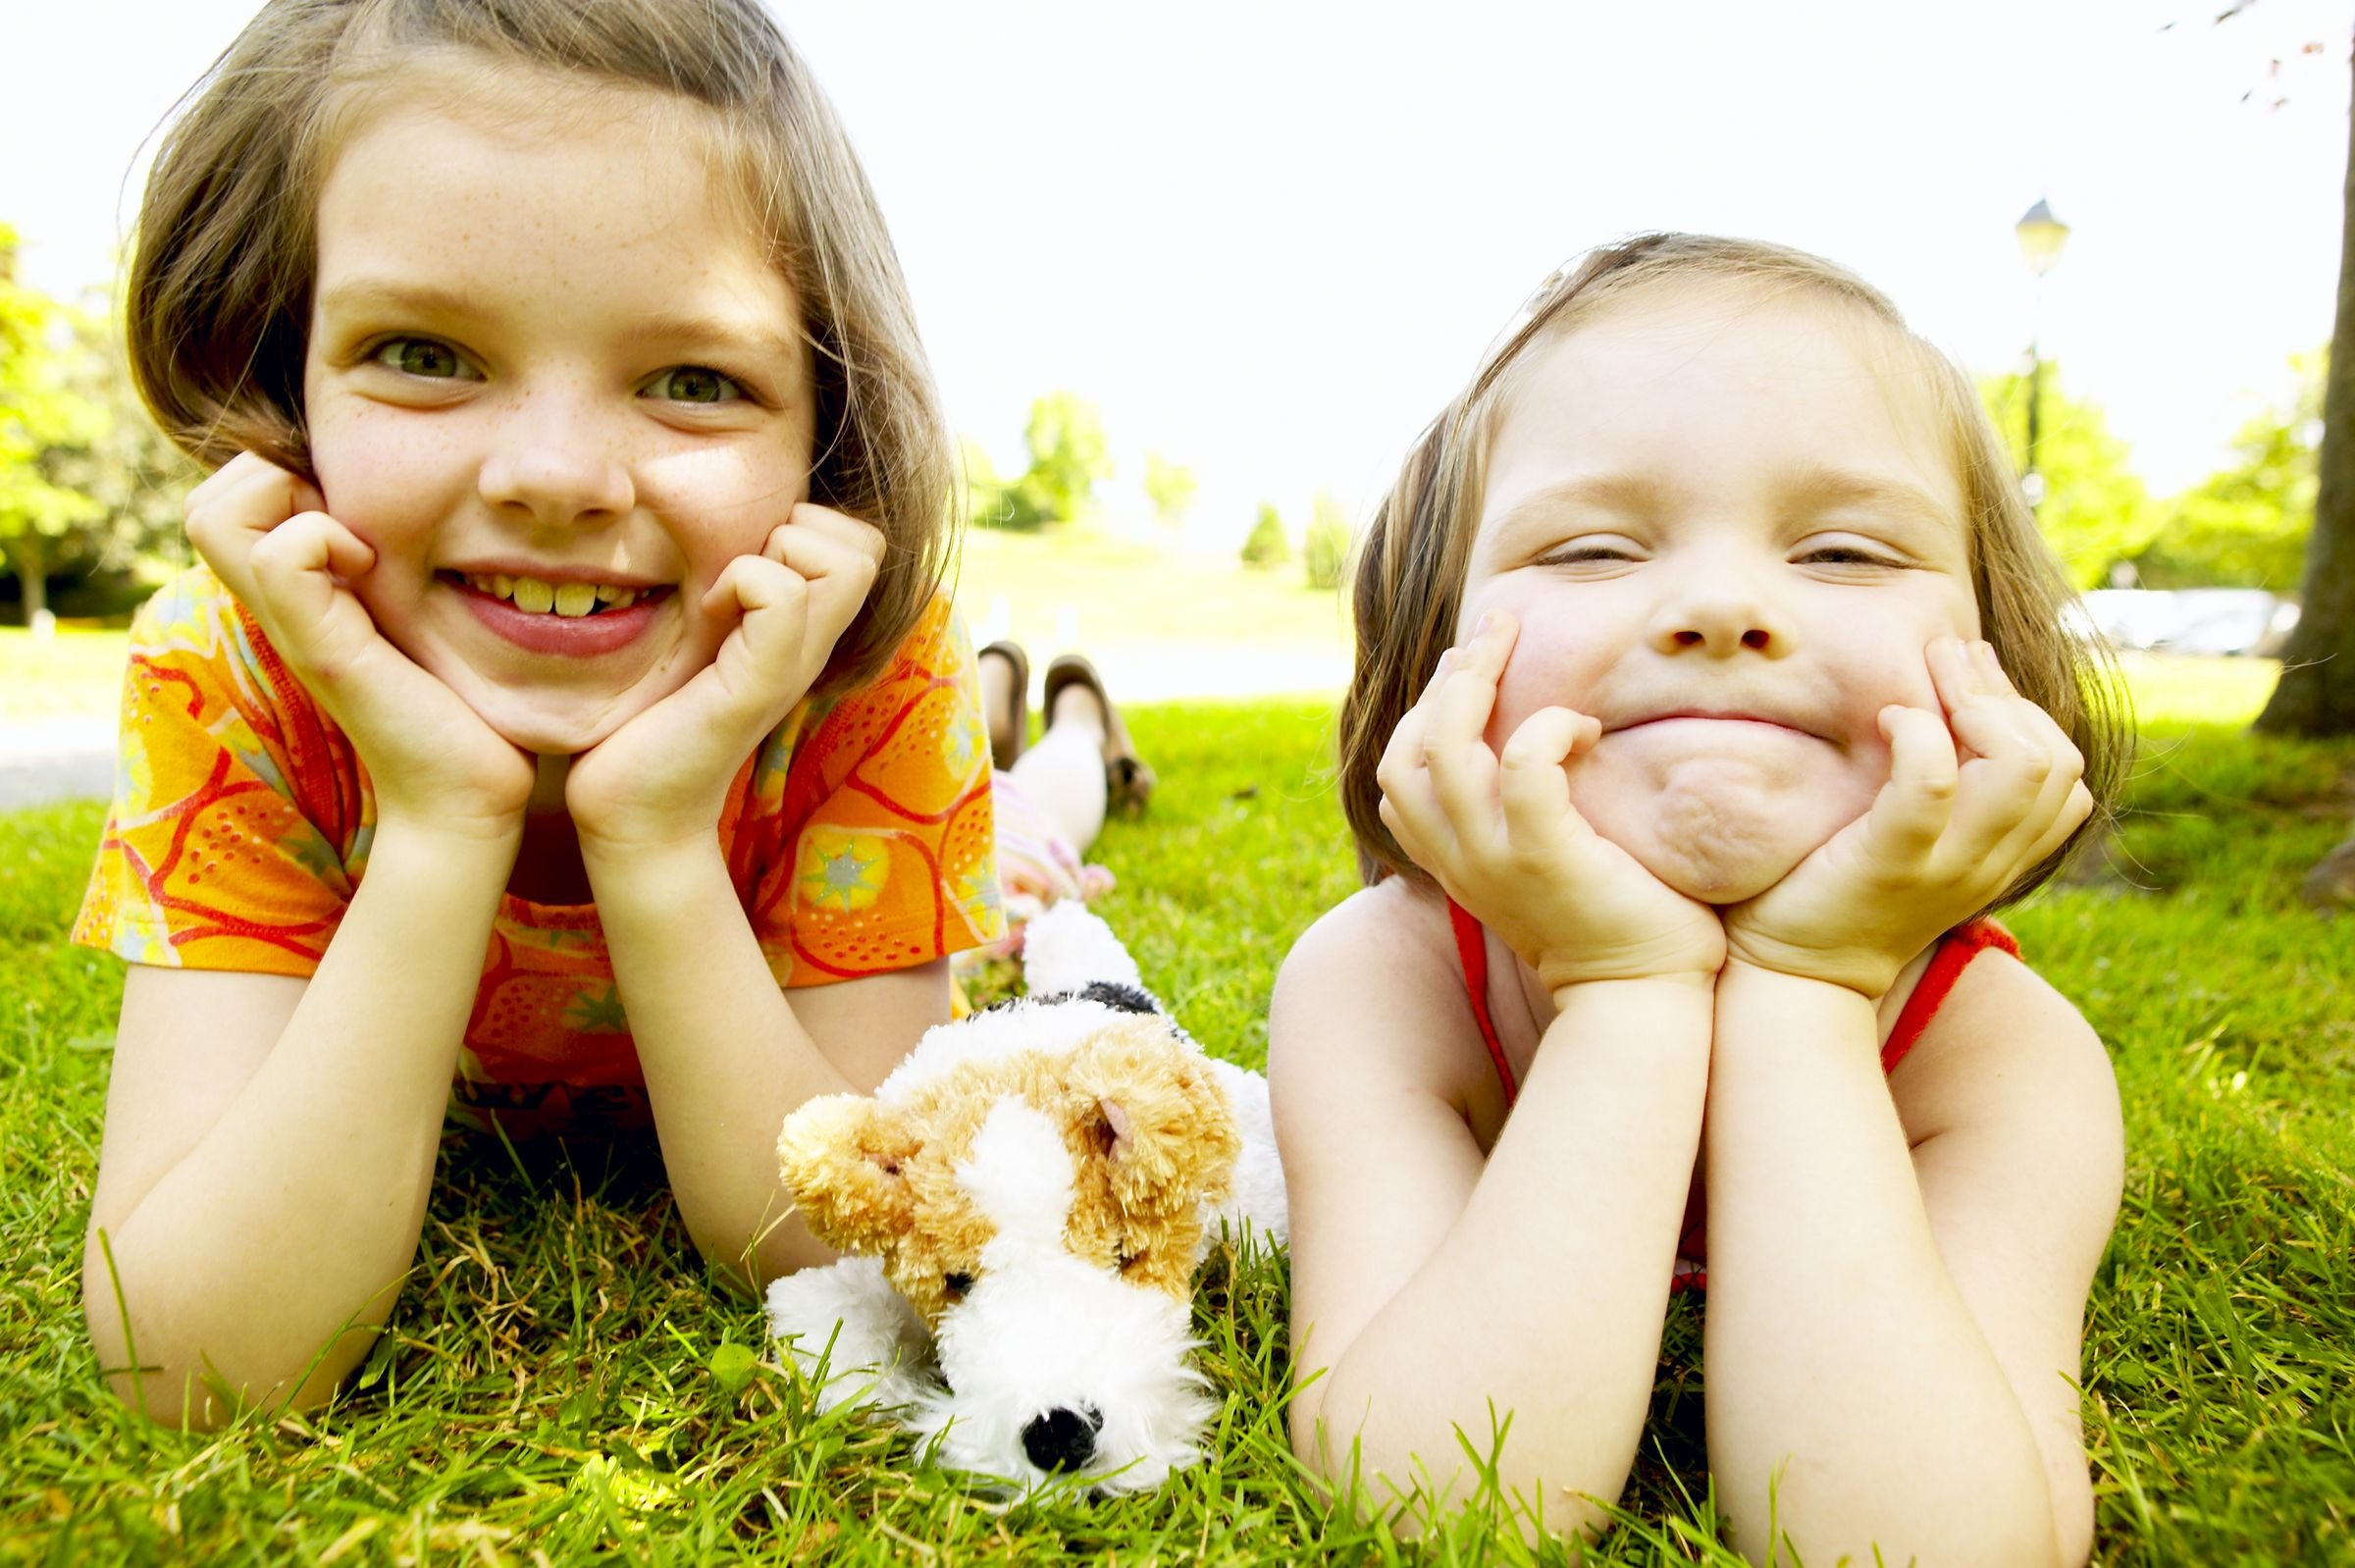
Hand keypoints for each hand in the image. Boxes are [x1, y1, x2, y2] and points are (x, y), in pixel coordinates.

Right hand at [185, 454, 534, 839]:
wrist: (468, 801)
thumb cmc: (464, 713)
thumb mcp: (425, 620)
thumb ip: (406, 574)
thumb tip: (444, 513)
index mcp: (303, 597)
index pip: (231, 499)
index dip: (286, 476)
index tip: (360, 513)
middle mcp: (282, 608)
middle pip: (208, 501)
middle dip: (274, 476)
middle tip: (351, 519)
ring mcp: (294, 628)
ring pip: (216, 514)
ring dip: (290, 499)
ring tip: (359, 544)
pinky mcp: (325, 648)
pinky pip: (280, 555)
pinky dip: (322, 537)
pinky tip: (375, 570)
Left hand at [567, 504, 884, 855]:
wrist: (633, 812)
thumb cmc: (649, 722)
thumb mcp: (695, 638)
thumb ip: (719, 592)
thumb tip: (695, 527)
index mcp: (802, 632)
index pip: (860, 544)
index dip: (810, 526)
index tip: (742, 561)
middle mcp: (813, 647)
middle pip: (867, 545)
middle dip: (801, 528)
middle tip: (738, 570)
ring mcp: (794, 665)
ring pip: (847, 559)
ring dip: (774, 551)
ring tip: (721, 592)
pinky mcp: (759, 683)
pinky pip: (784, 594)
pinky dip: (741, 581)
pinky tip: (704, 614)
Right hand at [1377, 611, 1725, 992]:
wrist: (1641, 998)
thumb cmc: (1611, 923)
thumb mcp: (1542, 866)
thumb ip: (1519, 818)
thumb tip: (1530, 750)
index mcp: (1451, 861)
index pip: (1397, 775)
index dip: (1425, 711)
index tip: (1470, 668)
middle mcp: (1459, 859)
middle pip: (1409, 751)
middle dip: (1449, 677)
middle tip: (1497, 626)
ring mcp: (1494, 860)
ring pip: (1447, 749)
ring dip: (1479, 682)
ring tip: (1518, 641)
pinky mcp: (1544, 858)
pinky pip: (1524, 769)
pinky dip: (1548, 729)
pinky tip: (1586, 727)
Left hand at [1722, 637, 2092, 996]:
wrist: (1790, 976)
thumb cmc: (1835, 889)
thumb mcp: (1911, 840)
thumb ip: (1944, 791)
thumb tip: (1948, 694)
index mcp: (2001, 857)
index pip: (2067, 777)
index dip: (2028, 715)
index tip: (1970, 681)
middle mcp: (1988, 863)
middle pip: (2056, 761)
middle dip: (2004, 694)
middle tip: (1945, 658)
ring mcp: (1946, 866)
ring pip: (2019, 767)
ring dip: (1973, 702)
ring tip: (1920, 679)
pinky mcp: (1890, 864)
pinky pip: (1932, 785)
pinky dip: (1917, 735)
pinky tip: (1884, 718)